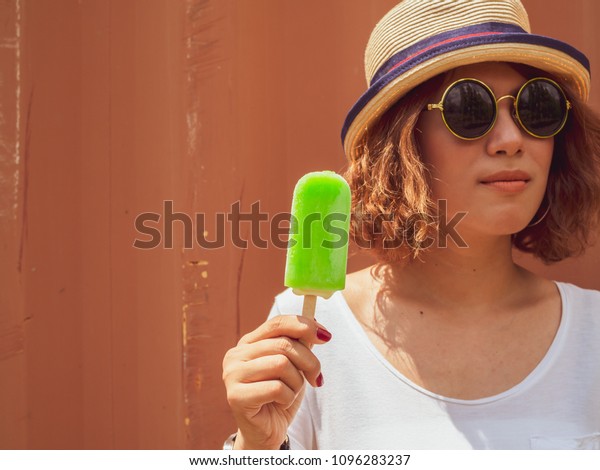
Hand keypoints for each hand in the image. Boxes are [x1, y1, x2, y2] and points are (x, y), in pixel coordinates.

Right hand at [222, 315, 331, 448]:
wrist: (266, 432)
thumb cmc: (279, 396)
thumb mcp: (293, 366)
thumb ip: (299, 344)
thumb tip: (315, 324)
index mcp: (248, 343)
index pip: (277, 323)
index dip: (303, 326)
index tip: (325, 336)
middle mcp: (236, 355)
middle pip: (283, 344)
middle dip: (309, 361)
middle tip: (317, 377)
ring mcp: (232, 375)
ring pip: (281, 364)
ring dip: (297, 382)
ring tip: (292, 392)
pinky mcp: (236, 396)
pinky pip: (276, 388)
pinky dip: (288, 397)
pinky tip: (281, 403)